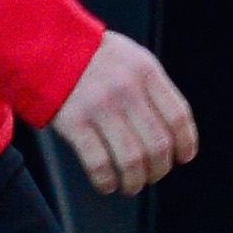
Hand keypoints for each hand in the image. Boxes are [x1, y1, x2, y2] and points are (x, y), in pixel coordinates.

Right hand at [51, 30, 195, 195]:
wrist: (47, 46)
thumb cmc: (92, 57)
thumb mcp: (131, 58)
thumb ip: (152, 87)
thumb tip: (172, 132)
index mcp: (145, 71)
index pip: (178, 116)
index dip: (185, 143)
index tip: (182, 157)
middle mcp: (127, 89)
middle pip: (158, 144)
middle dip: (159, 169)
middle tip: (153, 175)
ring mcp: (100, 106)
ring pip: (132, 160)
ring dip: (135, 182)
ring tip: (131, 186)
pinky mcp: (74, 122)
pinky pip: (99, 163)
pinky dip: (106, 181)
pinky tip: (107, 185)